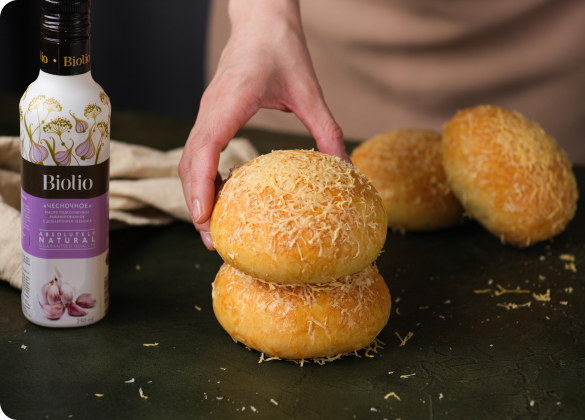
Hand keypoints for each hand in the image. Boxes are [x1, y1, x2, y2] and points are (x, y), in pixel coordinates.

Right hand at [178, 0, 349, 250]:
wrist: (261, 18)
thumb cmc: (282, 48)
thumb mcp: (310, 91)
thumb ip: (327, 131)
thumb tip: (346, 170)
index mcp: (230, 101)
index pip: (204, 149)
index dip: (200, 186)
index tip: (205, 219)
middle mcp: (211, 109)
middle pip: (188, 163)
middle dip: (195, 203)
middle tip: (212, 240)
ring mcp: (207, 112)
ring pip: (189, 159)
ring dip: (196, 194)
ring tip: (213, 227)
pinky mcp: (212, 114)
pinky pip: (199, 151)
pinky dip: (203, 178)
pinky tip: (222, 196)